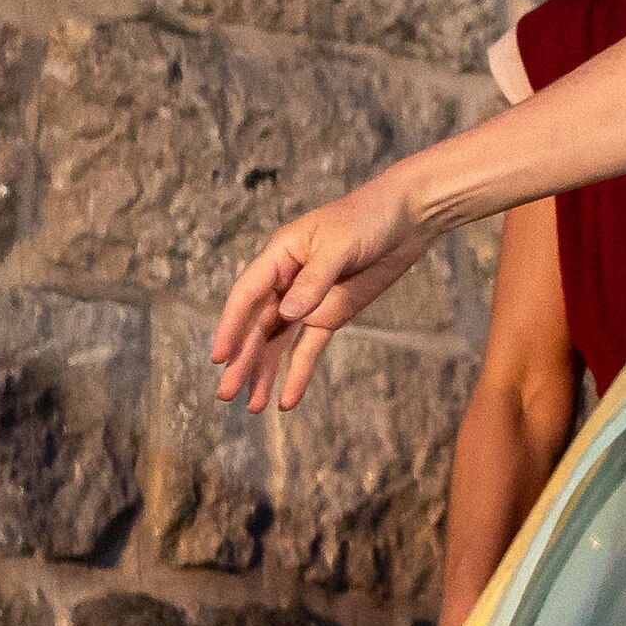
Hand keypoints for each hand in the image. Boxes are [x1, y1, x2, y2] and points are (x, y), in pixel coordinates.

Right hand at [210, 173, 426, 410]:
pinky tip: (288, 399)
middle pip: (258, 327)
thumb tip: (288, 314)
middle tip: (225, 395)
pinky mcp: (332, 315)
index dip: (231, 326)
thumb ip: (314, 280)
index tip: (219, 356)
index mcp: (279, 257)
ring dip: (264, 373)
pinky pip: (310, 347)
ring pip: (278, 343)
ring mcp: (308, 301)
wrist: (407, 218)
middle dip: (242, 361)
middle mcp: (286, 282)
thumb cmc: (367, 218)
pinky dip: (299, 372)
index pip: (247, 296)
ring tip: (253, 407)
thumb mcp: (339, 245)